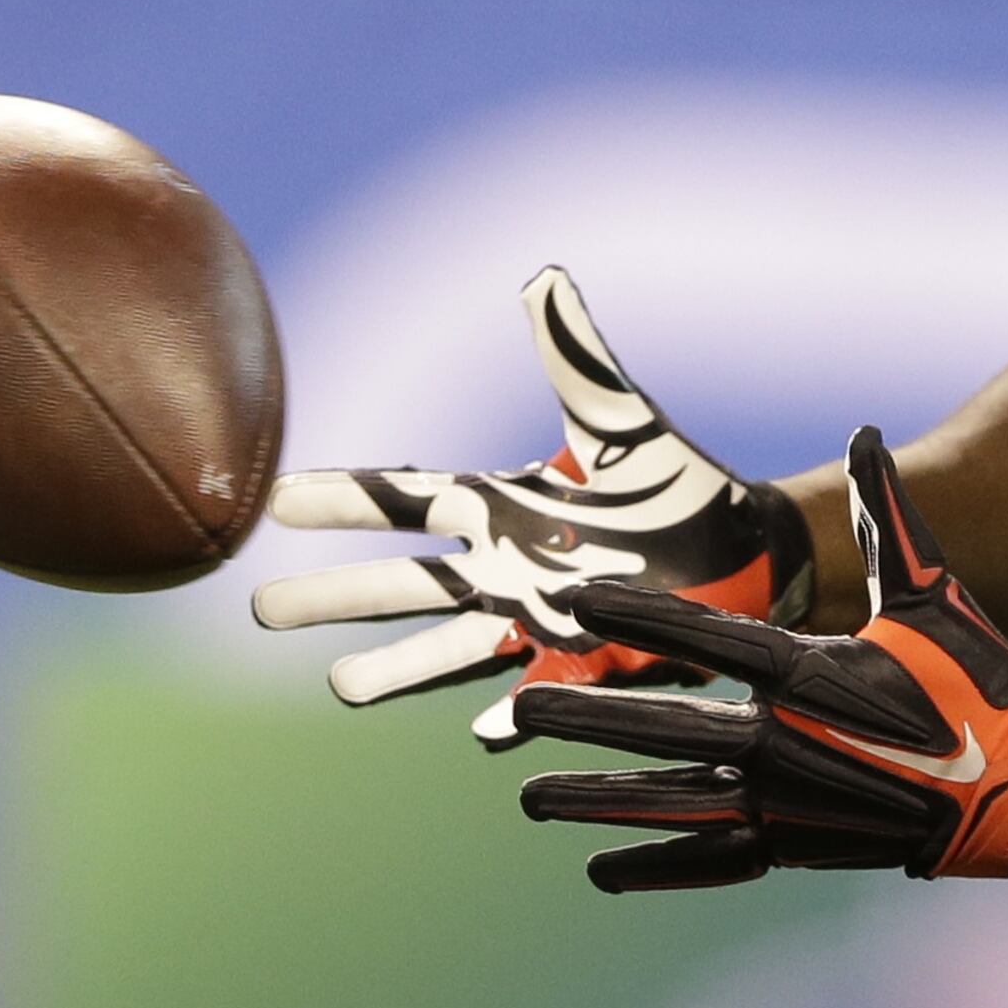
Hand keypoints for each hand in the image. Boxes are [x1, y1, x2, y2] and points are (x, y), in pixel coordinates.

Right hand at [250, 267, 811, 744]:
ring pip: (451, 645)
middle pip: (405, 582)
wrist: (746, 554)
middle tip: (261, 608)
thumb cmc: (677, 486)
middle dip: (337, 595)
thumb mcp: (622, 418)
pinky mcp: (584, 662)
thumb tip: (545, 277)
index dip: (344, 500)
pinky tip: (484, 729)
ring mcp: (537, 621)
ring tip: (340, 684)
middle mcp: (505, 568)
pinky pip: (540, 689)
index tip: (275, 501)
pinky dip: (513, 709)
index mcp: (502, 506)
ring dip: (399, 667)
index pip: (405, 499)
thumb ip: (578, 358)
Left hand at [512, 427, 1007, 891]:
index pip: (705, 640)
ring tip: (532, 799)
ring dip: (600, 803)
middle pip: (665, 731)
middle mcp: (788, 742)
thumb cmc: (973, 681)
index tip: (577, 603)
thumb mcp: (934, 592)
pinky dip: (657, 865)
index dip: (638, 618)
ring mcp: (788, 804)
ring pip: (673, 804)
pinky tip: (602, 868)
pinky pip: (712, 858)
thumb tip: (868, 434)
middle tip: (524, 712)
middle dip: (588, 722)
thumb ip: (890, 518)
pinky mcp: (797, 846)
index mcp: (814, 674)